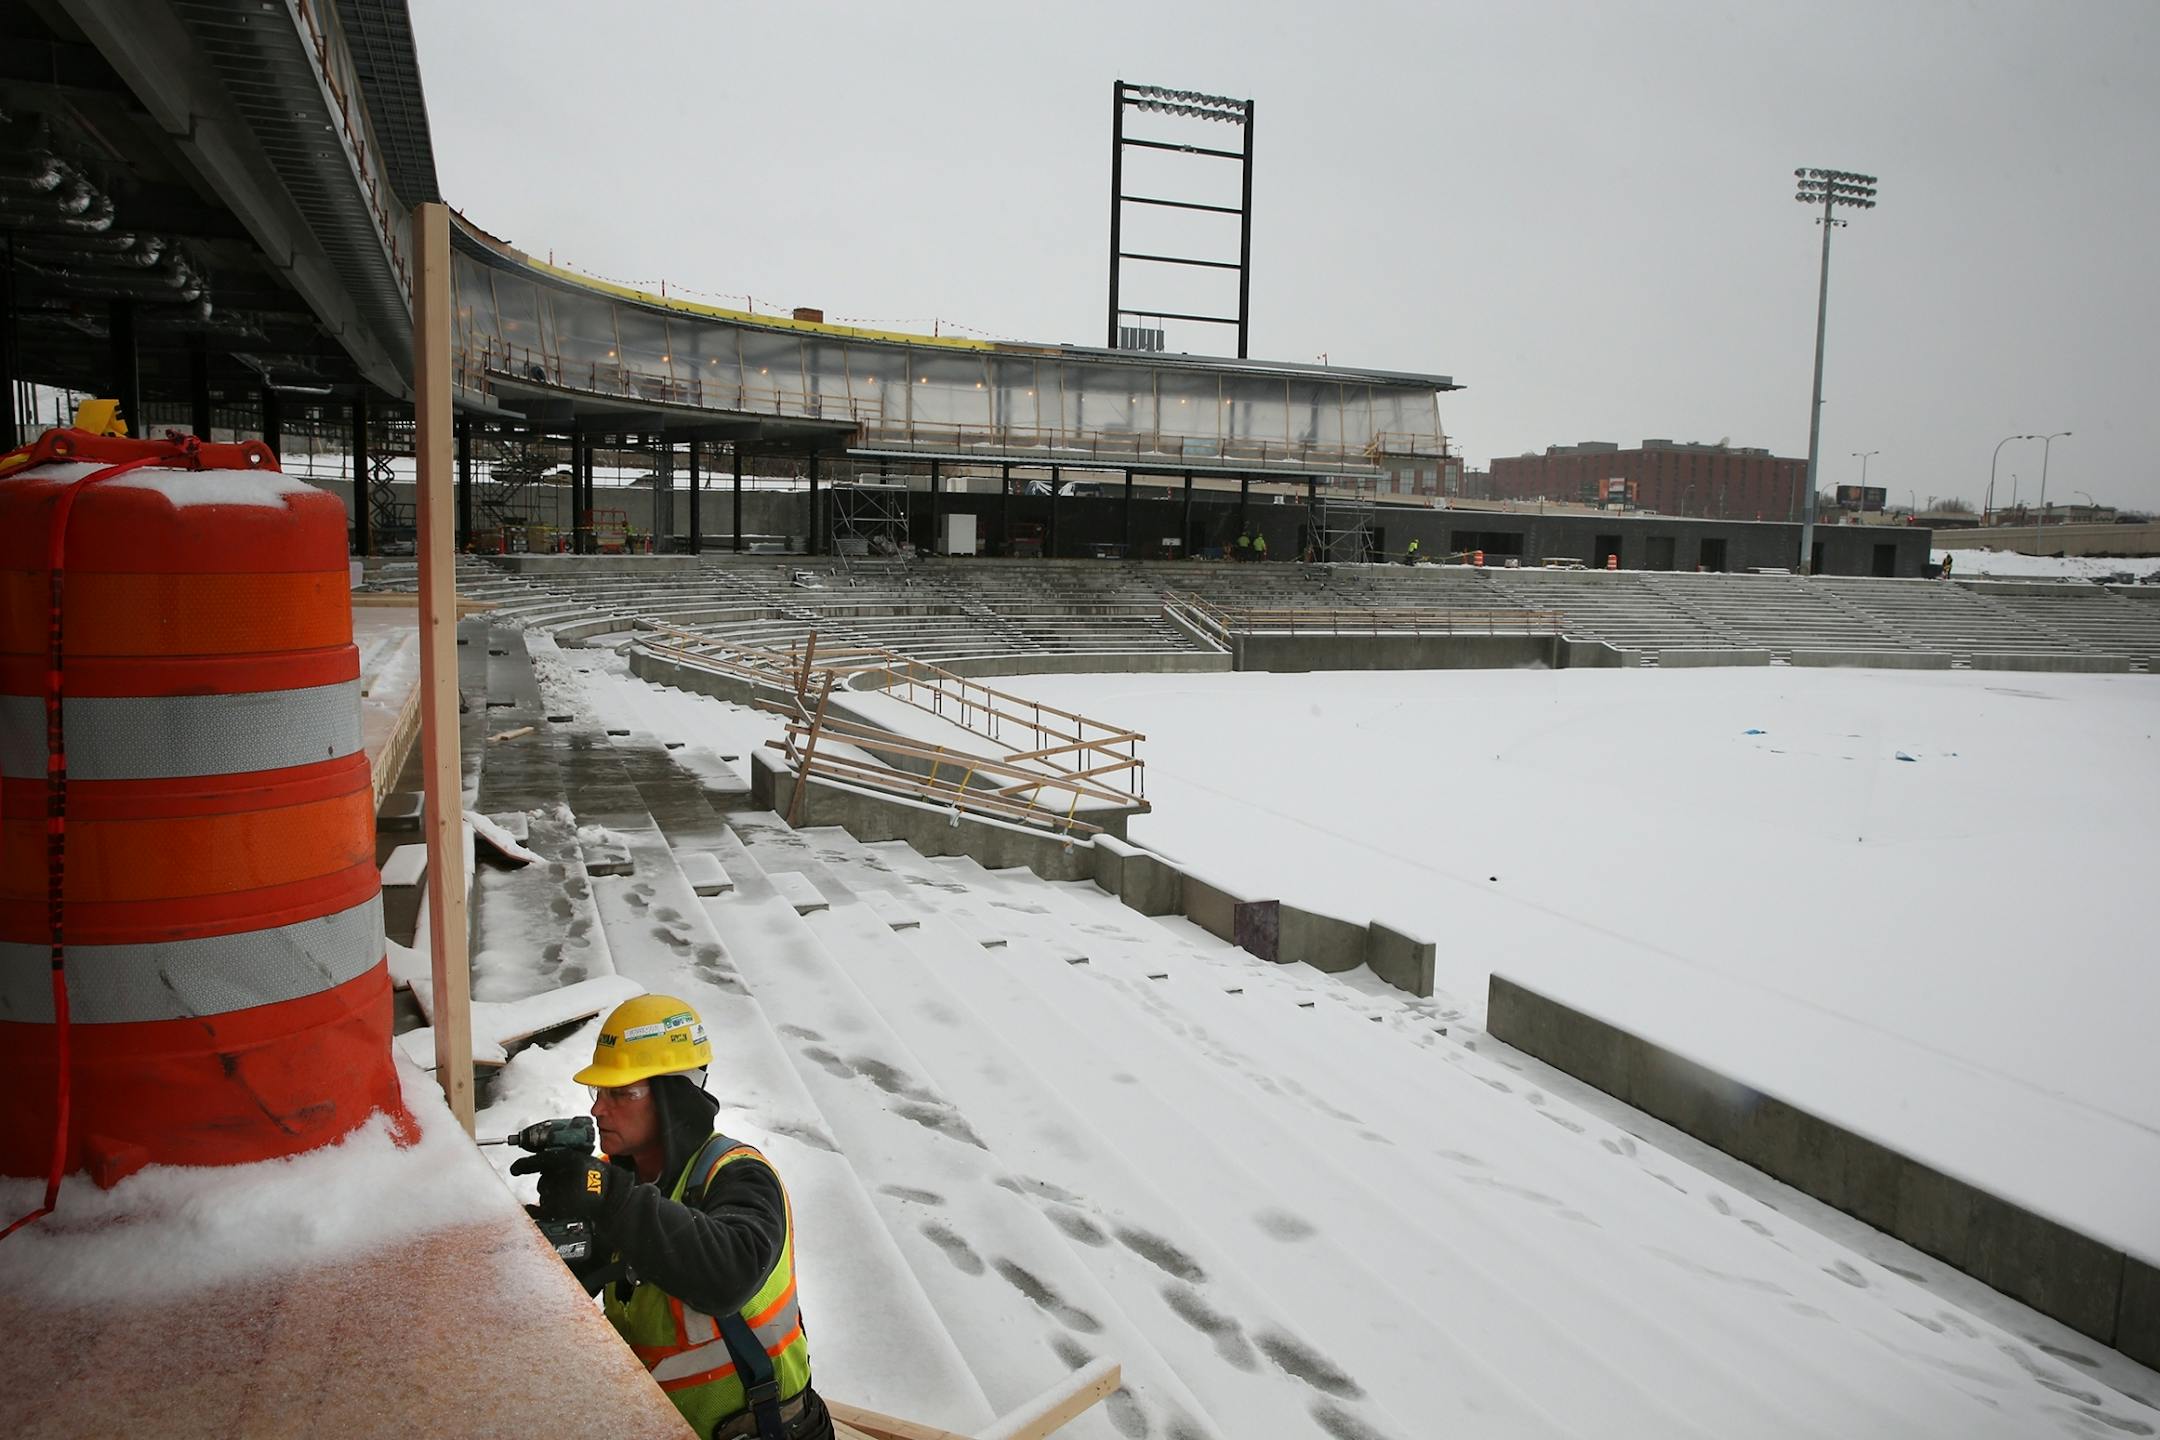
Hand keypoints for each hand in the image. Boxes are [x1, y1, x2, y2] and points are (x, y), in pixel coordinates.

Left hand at [510, 1149, 626, 1222]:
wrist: (610, 1196)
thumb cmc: (600, 1178)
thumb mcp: (582, 1159)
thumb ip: (563, 1160)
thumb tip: (544, 1164)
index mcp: (567, 1159)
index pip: (539, 1161)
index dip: (524, 1165)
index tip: (515, 1169)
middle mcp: (560, 1175)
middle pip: (543, 1179)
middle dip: (550, 1181)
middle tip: (566, 1183)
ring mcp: (558, 1193)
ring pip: (544, 1192)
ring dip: (551, 1193)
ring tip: (569, 1195)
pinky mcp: (558, 1208)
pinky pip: (540, 1209)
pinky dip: (534, 1210)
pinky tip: (530, 1209)